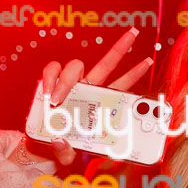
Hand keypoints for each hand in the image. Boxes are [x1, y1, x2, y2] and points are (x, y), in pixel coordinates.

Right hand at [21, 27, 152, 165]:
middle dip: (121, 47)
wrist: (40, 146)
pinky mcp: (50, 83)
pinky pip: (52, 70)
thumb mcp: (67, 154)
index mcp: (100, 103)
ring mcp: (70, 84)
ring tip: (57, 98)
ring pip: (75, 66)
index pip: (121, 84)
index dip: (134, 73)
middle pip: (106, 63)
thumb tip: (60, 142)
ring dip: (67, 79)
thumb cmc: (61, 147)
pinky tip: (47, 92)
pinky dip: (49, 78)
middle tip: (134, 33)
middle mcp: (88, 89)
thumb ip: (66, 152)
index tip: (147, 61)